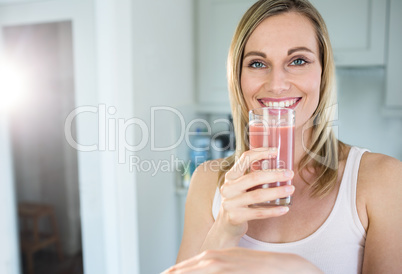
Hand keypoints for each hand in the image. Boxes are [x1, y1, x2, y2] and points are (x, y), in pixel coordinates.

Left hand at [162, 247, 322, 273]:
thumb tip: (211, 268)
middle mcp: (224, 257)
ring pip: (202, 268)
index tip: (167, 272)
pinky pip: (217, 273)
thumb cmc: (266, 268)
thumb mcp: (241, 264)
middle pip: (195, 264)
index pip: (197, 261)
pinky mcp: (236, 269)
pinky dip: (202, 273)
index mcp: (224, 255)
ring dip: (186, 272)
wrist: (289, 265)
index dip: (181, 268)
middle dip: (177, 270)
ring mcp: (230, 264)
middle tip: (162, 273)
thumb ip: (226, 267)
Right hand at [210, 148, 294, 243]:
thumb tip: (279, 168)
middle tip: (290, 174)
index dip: (260, 153)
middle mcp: (228, 187)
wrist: (226, 226)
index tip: (276, 151)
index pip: (245, 159)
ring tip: (291, 189)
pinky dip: (273, 211)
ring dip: (277, 192)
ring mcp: (230, 202)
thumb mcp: (240, 187)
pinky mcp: (235, 216)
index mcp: (231, 176)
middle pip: (254, 177)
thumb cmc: (239, 202)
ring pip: (257, 195)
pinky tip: (285, 208)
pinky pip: (259, 213)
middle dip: (274, 174)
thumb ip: (252, 178)